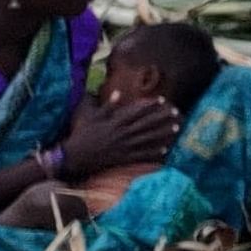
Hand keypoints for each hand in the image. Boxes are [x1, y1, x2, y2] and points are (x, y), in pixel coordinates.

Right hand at [56, 95, 179, 182]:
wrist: (74, 156)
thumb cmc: (82, 135)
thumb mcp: (92, 117)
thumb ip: (107, 106)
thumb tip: (118, 92)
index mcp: (114, 122)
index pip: (136, 111)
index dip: (150, 105)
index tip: (162, 100)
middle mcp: (121, 134)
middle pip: (146, 124)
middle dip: (161, 117)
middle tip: (176, 112)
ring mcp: (123, 147)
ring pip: (147, 139)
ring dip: (162, 133)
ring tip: (176, 128)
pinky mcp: (122, 158)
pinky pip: (141, 155)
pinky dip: (153, 153)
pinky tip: (165, 150)